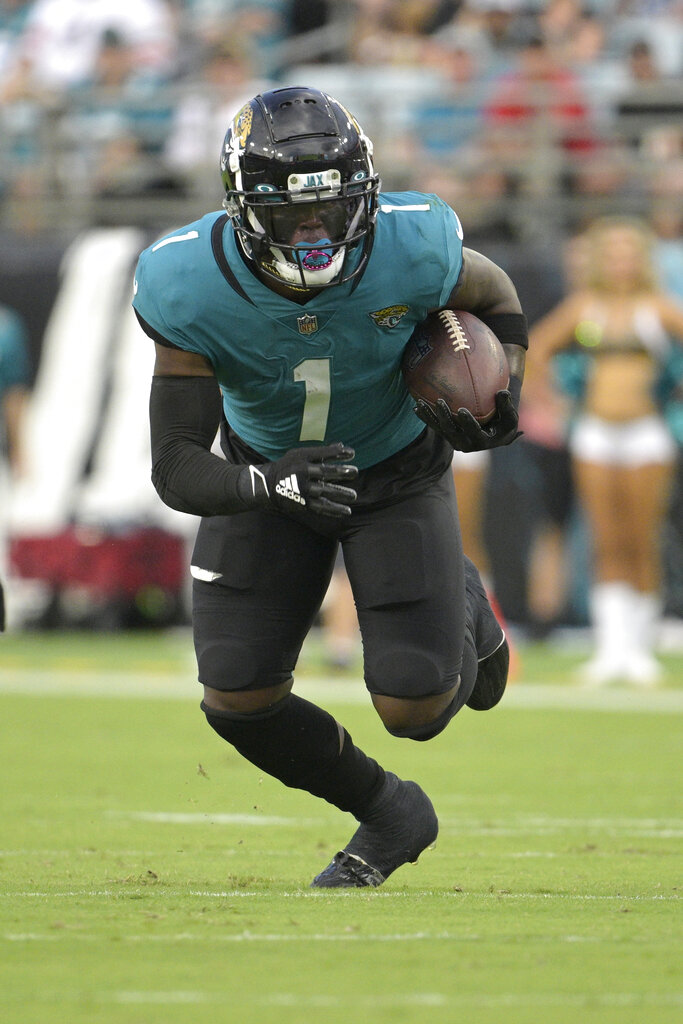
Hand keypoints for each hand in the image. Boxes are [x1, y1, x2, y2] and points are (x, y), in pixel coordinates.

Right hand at [239, 442, 357, 516]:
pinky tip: (347, 511)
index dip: (338, 453)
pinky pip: (321, 507)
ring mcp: (302, 489)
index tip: (352, 453)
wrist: (268, 485)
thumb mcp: (300, 454)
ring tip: (353, 496)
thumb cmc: (289, 466)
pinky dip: (334, 510)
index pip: (322, 454)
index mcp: (301, 458)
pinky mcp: (303, 503)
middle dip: (340, 472)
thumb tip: (342, 446)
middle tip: (355, 472)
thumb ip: (321, 452)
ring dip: (340, 493)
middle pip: (324, 472)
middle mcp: (301, 472)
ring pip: (324, 491)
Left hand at [415, 390, 521, 452]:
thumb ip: (506, 405)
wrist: (495, 432)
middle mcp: (467, 444)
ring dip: (430, 417)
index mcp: (483, 441)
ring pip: (440, 429)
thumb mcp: (510, 416)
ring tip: (420, 403)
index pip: (474, 432)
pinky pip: (435, 427)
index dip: (467, 423)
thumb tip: (503, 392)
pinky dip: (426, 417)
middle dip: (445, 418)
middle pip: (452, 432)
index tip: (462, 410)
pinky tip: (416, 407)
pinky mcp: (448, 435)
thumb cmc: (505, 421)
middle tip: (440, 402)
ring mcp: (455, 440)